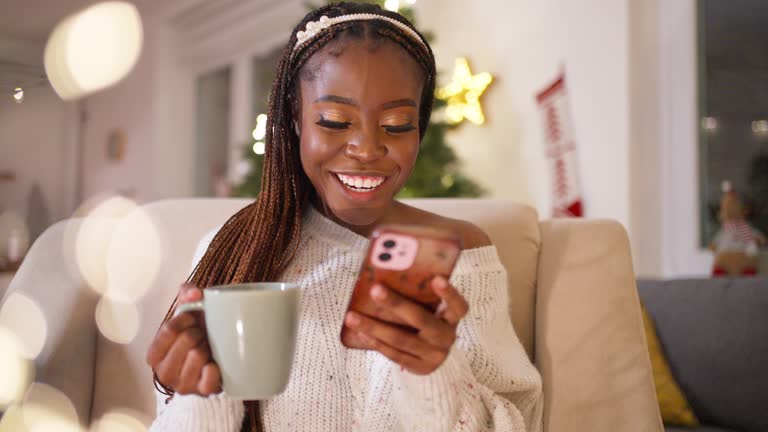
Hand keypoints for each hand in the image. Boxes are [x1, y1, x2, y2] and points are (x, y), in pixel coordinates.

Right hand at [146, 284, 220, 395]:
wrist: (213, 363)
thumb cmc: (195, 337)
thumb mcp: (186, 313)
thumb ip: (186, 294)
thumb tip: (195, 293)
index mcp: (154, 354)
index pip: (169, 328)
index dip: (186, 318)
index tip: (193, 317)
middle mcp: (164, 372)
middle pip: (186, 339)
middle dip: (198, 332)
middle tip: (202, 334)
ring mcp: (183, 385)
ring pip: (198, 354)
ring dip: (208, 347)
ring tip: (208, 348)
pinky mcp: (202, 392)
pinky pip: (210, 377)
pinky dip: (216, 368)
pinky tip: (215, 363)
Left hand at [344, 276, 468, 374]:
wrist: (432, 357)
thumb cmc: (426, 321)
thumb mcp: (430, 308)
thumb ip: (419, 293)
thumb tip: (389, 265)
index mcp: (452, 318)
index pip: (458, 306)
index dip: (449, 294)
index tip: (437, 279)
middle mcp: (447, 336)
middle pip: (422, 319)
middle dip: (397, 304)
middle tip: (375, 289)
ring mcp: (434, 355)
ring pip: (401, 339)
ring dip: (374, 327)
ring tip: (352, 316)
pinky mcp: (420, 368)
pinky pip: (395, 354)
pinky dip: (376, 342)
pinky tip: (360, 332)